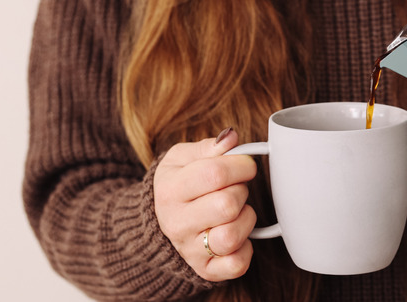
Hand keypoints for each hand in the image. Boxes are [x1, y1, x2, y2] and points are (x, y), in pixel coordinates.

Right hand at [154, 128, 256, 280]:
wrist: (160, 222)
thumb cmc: (179, 184)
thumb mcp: (183, 158)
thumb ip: (209, 147)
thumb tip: (231, 138)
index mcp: (170, 190)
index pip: (215, 174)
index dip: (241, 165)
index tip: (245, 165)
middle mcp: (176, 223)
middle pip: (227, 204)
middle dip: (242, 191)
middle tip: (235, 189)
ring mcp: (190, 250)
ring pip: (232, 236)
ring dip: (245, 219)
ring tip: (236, 211)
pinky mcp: (206, 269)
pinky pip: (237, 264)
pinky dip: (245, 249)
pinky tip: (238, 235)